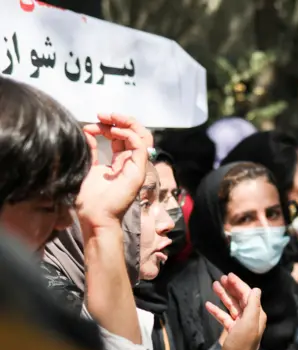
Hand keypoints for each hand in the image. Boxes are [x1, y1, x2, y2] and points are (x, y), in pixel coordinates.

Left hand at [76, 113, 152, 229]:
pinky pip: (140, 146)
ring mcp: (136, 167)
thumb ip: (90, 149)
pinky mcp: (138, 172)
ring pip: (143, 136)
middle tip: (103, 115)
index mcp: (122, 163)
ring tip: (111, 118)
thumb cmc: (89, 199)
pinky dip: (128, 134)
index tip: (91, 124)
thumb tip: (85, 130)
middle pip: (136, 133)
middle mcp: (132, 163)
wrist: (95, 217)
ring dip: (128, 123)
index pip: (122, 137)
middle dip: (120, 120)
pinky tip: (113, 131)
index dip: (108, 126)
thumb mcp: (87, 166)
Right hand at [206, 273, 266, 349]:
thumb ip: (253, 305)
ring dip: (223, 296)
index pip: (248, 295)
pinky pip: (224, 317)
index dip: (239, 284)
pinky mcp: (231, 332)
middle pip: (240, 299)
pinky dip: (217, 311)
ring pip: (231, 306)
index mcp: (257, 315)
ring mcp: (240, 325)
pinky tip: (208, 305)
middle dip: (231, 288)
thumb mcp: (249, 322)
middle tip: (220, 278)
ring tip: (214, 286)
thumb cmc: (241, 343)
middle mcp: (250, 319)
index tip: (229, 275)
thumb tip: (256, 289)